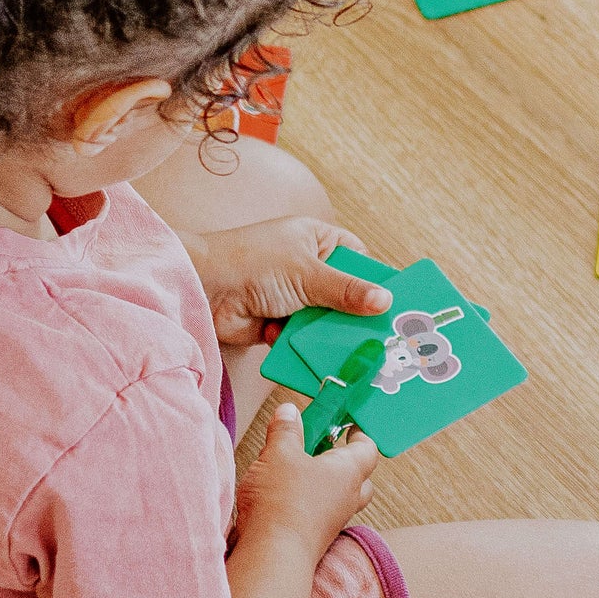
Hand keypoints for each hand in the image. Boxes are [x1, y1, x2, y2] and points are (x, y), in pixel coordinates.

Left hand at [182, 217, 391, 346]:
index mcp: (316, 241)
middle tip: (384, 335)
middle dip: (357, 315)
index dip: (377, 278)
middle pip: (346, 295)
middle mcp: (307, 268)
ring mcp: (293, 297)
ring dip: (332, 334)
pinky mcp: (279, 324)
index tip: (398, 301)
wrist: (200, 291)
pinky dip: (309, 346)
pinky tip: (319, 357)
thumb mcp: (308, 273)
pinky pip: (306, 338)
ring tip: (356, 352)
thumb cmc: (250, 264)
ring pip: (327, 320)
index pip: (358, 259)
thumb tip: (385, 301)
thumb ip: (347, 290)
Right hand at [233, 404, 380, 557]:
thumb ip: (285, 431)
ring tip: (298, 471)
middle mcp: (348, 497)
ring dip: (325, 484)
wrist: (272, 555)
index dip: (359, 434)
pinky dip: (310, 503)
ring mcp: (334, 520)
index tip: (349, 425)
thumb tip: (289, 412)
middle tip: (324, 448)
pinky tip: (285, 498)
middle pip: (361, 476)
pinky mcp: (316, 537)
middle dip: (345, 461)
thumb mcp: (278, 453)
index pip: (367, 448)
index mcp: (349, 471)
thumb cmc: (282, 503)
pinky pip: (321, 514)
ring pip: (340, 497)